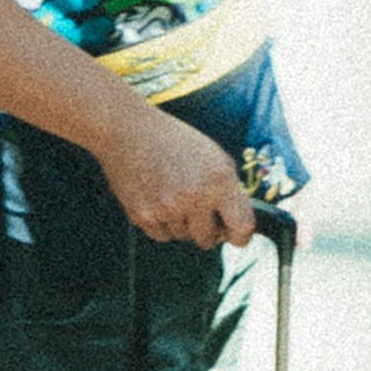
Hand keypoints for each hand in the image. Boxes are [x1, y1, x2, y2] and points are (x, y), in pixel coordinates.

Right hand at [100, 102, 257, 248]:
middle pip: (209, 240)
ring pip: (183, 237)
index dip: (241, 235)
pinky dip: (163, 223)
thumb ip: (230, 191)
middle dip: (207, 229)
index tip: (236, 234)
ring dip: (182, 223)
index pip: (242, 228)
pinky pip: (162, 235)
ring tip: (172, 192)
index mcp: (219, 180)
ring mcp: (167, 209)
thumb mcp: (213, 157)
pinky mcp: (143, 217)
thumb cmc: (175, 142)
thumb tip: (235, 227)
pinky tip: (158, 198)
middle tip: (198, 207)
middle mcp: (194, 197)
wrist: (128, 131)